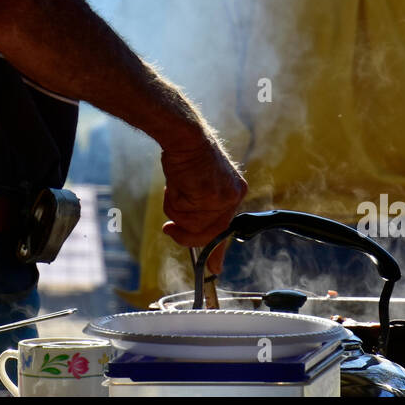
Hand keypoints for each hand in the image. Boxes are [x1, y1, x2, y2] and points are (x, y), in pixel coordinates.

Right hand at [160, 131, 246, 270]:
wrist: (184, 135)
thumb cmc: (186, 158)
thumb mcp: (198, 186)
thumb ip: (200, 215)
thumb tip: (190, 236)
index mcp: (235, 191)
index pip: (226, 229)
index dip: (218, 251)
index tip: (215, 268)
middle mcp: (233, 196)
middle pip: (207, 233)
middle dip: (184, 233)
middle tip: (169, 228)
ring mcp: (222, 197)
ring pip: (191, 224)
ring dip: (175, 210)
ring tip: (175, 188)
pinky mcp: (209, 195)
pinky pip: (183, 213)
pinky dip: (172, 201)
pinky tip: (176, 183)